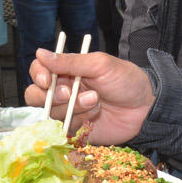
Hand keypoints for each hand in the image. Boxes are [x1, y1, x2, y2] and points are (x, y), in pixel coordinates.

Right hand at [24, 49, 153, 144]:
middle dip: (52, 96)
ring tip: (96, 101)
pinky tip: (94, 116)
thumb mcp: (100, 65)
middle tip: (70, 93)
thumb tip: (40, 53)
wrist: (145, 108)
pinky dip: (78, 121)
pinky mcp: (75, 129)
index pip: (39, 71)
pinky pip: (64, 129)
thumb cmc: (126, 81)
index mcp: (67, 71)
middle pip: (36, 95)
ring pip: (51, 113)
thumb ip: (70, 62)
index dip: (38, 76)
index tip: (47, 80)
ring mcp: (68, 111)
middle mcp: (64, 91)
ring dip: (72, 107)